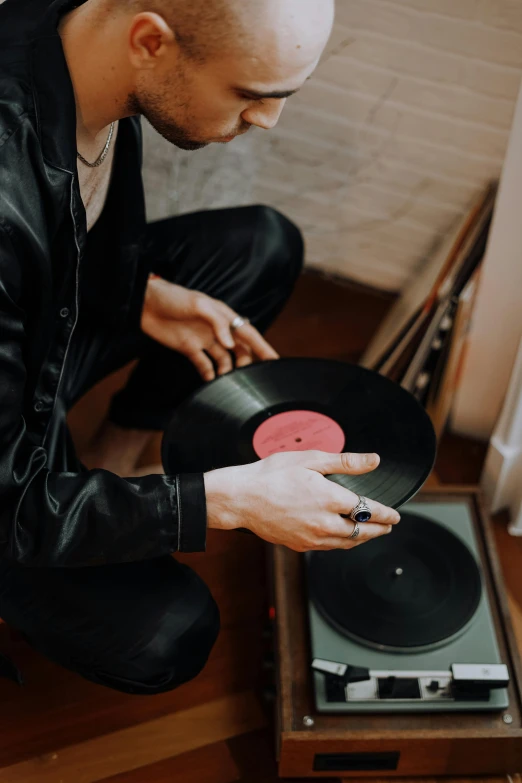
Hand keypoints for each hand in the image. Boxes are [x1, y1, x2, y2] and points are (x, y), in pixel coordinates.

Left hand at [141, 275, 277, 380]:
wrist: (144, 304)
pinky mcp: (189, 348)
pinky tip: (212, 383)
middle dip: (247, 363)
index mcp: (223, 316)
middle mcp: (217, 329)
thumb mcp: (198, 304)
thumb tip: (229, 345)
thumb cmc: (173, 297)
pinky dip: (209, 374)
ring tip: (229, 383)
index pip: (248, 333)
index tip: (275, 361)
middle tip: (250, 378)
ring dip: (229, 371)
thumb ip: (217, 323)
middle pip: (240, 349)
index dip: (263, 347)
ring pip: (225, 359)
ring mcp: (203, 339)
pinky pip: (204, 364)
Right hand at [204, 451, 399, 551]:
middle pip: (362, 531)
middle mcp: (324, 522)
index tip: (395, 515)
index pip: (368, 509)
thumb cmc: (270, 475)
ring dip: (363, 538)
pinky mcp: (299, 545)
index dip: (386, 514)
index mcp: (329, 499)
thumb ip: (345, 462)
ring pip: (347, 543)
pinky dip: (343, 543)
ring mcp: (311, 537)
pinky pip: (329, 547)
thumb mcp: (310, 459)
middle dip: (379, 529)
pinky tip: (343, 537)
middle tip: (389, 526)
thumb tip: (373, 460)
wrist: (240, 498)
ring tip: (371, 533)